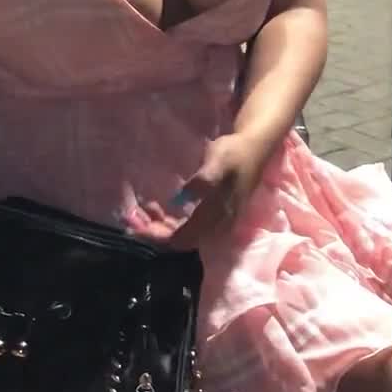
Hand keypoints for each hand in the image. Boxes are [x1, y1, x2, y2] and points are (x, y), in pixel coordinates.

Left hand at [131, 132, 278, 249]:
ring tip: (146, 210)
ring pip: (184, 236)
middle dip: (156, 232)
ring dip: (163, 227)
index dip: (158, 236)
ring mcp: (218, 223)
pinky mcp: (216, 217)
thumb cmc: (234, 153)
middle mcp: (217, 225)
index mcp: (216, 214)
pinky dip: (171, 222)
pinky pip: (189, 228)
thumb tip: (181, 198)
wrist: (256, 149)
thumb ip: (204, 181)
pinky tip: (160, 207)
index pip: (182, 238)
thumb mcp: (219, 160)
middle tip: (135, 217)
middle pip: (181, 242)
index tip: (137, 227)